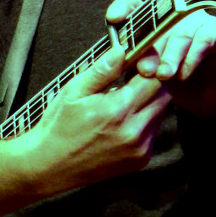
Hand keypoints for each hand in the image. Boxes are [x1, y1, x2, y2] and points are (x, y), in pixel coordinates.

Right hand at [25, 41, 171, 192]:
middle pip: (164, 96)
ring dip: (150, 102)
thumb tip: (121, 49)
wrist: (51, 166)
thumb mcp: (74, 91)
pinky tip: (123, 121)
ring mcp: (139, 149)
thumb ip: (102, 71)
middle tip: (132, 79)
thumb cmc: (59, 125)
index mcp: (117, 110)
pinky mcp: (140, 160)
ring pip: (161, 114)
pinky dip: (145, 122)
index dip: (149, 66)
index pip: (154, 79)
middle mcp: (134, 131)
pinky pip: (153, 132)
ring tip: (124, 101)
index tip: (138, 63)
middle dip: (153, 83)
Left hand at [106, 0, 215, 119]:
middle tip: (144, 69)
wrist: (198, 91)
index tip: (114, 19)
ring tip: (163, 75)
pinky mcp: (214, 30)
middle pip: (157, 23)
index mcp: (149, 18)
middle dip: (149, 48)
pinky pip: (203, 41)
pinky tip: (183, 74)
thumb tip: (130, 64)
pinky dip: (191, 59)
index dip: (123, 8)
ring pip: (180, 34)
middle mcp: (171, 13)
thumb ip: (134, 62)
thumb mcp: (143, 69)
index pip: (132, 4)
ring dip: (171, 57)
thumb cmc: (165, 77)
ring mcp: (193, 19)